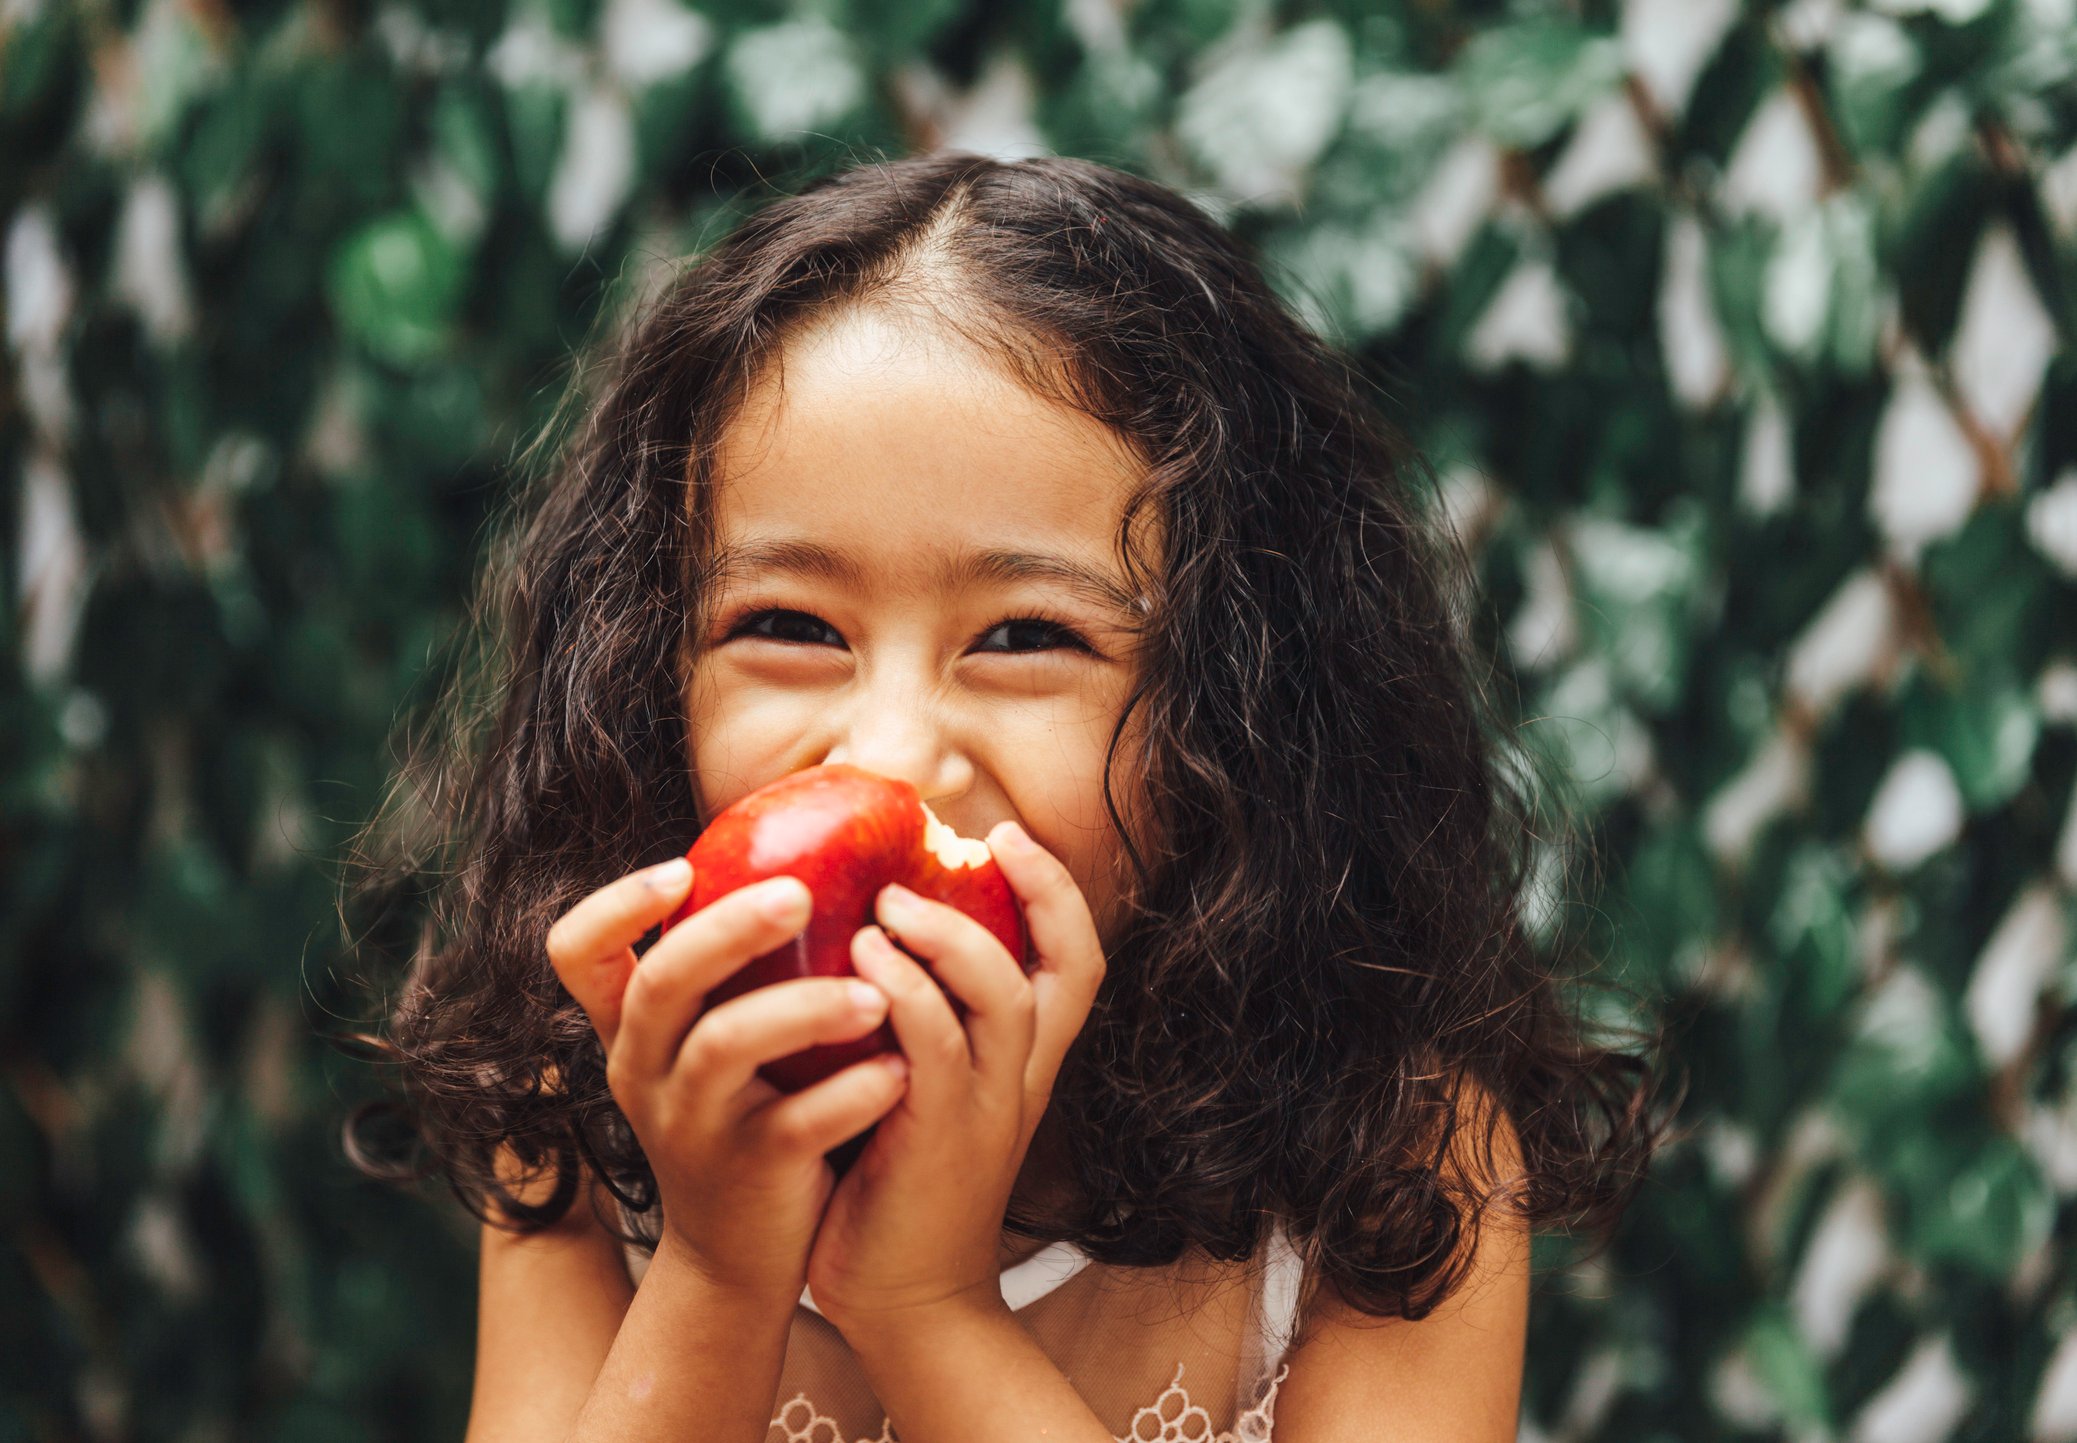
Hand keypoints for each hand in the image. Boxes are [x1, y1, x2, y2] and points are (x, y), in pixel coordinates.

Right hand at [545, 860, 909, 1301]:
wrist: (738, 1257)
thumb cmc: (744, 1111)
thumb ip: (730, 968)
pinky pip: (796, 1123)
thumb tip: (802, 854)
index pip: (576, 951)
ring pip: (725, 1047)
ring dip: (803, 1008)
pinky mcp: (749, 1172)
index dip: (616, 903)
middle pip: (663, 981)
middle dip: (729, 929)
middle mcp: (644, 1070)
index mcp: (631, 1028)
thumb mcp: (710, 1043)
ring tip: (875, 994)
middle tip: (799, 893)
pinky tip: (898, 1071)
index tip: (681, 868)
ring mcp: (690, 1125)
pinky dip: (850, 1093)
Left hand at [803, 822, 1106, 1326]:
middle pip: (1067, 966)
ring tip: (889, 899)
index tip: (1009, 836)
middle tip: (967, 840)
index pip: (1077, 963)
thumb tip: (860, 928)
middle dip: (1033, 889)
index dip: (1057, 892)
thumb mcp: (919, 1087)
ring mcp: (988, 1110)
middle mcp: (1021, 1080)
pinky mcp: (939, 1139)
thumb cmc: (894, 1183)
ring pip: (1005, 996)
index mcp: (1023, 1065)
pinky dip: (905, 991)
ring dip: (950, 934)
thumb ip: (913, 1018)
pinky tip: (860, 956)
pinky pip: (935, 1047)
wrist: (903, 1305)